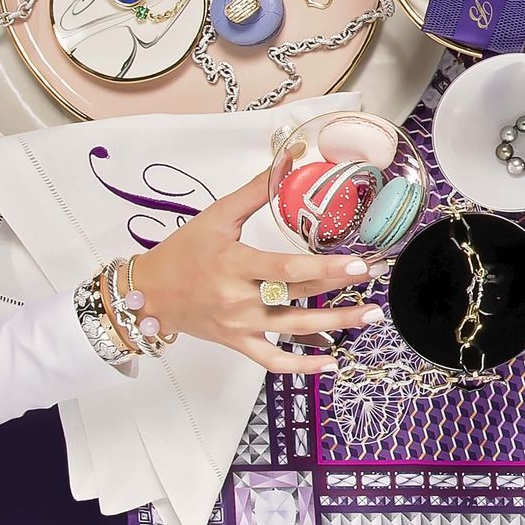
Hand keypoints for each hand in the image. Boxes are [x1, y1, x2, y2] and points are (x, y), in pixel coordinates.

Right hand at [127, 172, 381, 374]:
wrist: (149, 293)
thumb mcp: (218, 216)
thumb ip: (257, 189)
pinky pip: (273, 360)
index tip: (357, 264)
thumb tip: (291, 158)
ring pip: (293, 330)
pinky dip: (302, 365)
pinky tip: (331, 362)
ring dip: (336, 325)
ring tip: (370, 316)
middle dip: (342, 290)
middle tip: (376, 277)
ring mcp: (240, 326)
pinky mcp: (239, 343)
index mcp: (234, 264)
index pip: (286, 269)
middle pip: (297, 297)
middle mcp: (238, 299)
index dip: (324, 269)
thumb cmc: (184, 252)